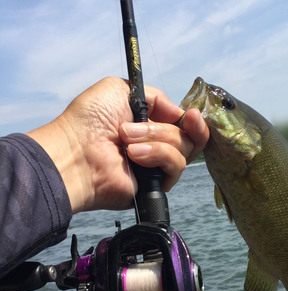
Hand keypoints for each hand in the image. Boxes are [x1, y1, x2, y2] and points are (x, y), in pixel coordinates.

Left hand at [26, 77, 208, 213]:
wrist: (77, 151)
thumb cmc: (90, 120)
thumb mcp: (121, 89)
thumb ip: (155, 96)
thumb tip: (178, 112)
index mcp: (147, 125)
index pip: (182, 124)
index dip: (191, 119)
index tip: (190, 114)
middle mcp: (155, 146)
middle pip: (188, 137)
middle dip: (168, 127)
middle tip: (152, 125)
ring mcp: (156, 166)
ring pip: (183, 150)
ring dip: (157, 139)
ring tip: (127, 140)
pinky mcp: (156, 185)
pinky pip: (176, 167)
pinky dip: (158, 156)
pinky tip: (134, 155)